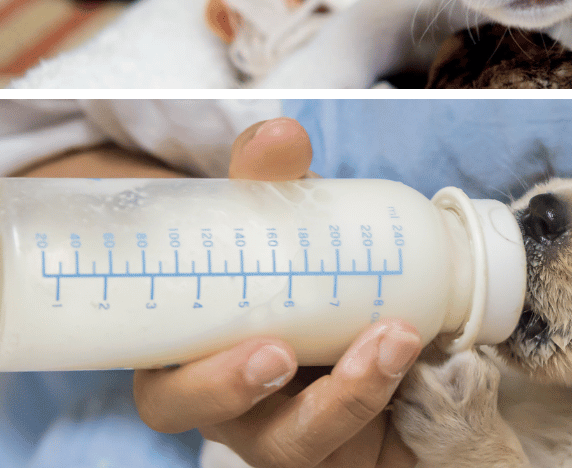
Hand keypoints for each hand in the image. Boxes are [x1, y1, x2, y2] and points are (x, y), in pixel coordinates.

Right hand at [133, 118, 423, 467]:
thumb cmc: (305, 266)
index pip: (160, 378)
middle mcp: (228, 400)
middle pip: (201, 421)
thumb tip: (280, 135)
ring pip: (288, 443)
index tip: (223, 335)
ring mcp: (284, 427)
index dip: (178, 374)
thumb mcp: (289, 219)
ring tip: (389, 339)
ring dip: (339, 398)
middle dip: (228, 391)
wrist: (384, 301)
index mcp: (191, 351)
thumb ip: (274, 179)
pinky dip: (382, 391)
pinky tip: (412, 346)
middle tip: (277, 352)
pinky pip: (352, 438)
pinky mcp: (341, 439)